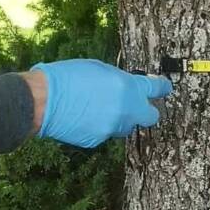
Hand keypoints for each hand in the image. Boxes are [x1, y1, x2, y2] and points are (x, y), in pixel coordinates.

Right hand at [27, 59, 172, 147]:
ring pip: (125, 126)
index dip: (162, 88)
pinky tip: (84, 117)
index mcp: (128, 87)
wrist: (44, 100)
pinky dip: (100, 126)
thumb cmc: (68, 77)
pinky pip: (106, 132)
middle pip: (150, 116)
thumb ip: (119, 80)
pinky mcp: (98, 140)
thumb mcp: (100, 69)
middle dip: (145, 111)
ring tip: (98, 107)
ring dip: (119, 118)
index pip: (156, 88)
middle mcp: (125, 110)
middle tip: (134, 104)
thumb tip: (127, 87)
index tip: (165, 88)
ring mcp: (112, 127)